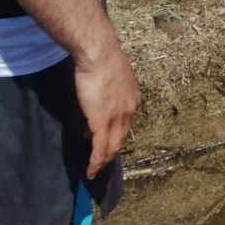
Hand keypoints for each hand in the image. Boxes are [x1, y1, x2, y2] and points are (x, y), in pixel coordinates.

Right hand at [75, 45, 140, 179]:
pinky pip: (99, 147)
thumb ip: (107, 91)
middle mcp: (130, 110)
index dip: (116, 133)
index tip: (106, 139)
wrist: (99, 54)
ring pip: (112, 146)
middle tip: (103, 161)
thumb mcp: (110, 76)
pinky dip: (95, 161)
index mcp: (133, 98)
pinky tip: (91, 171)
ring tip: (96, 171)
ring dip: (103, 160)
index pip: (126, 122)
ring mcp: (117, 117)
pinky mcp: (102, 122)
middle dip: (112, 150)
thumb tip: (95, 106)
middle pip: (122, 137)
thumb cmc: (102, 59)